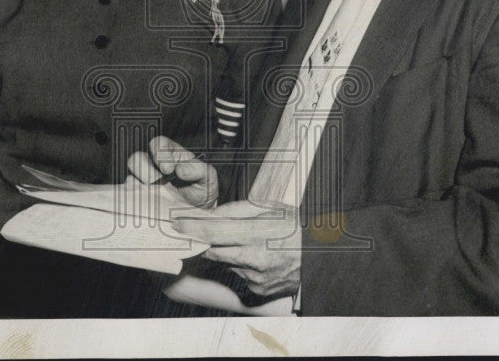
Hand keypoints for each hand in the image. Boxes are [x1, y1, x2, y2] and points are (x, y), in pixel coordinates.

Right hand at [127, 136, 217, 208]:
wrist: (196, 215)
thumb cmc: (201, 192)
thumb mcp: (208, 179)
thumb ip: (199, 170)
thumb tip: (182, 169)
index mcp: (171, 155)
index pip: (159, 143)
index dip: (160, 152)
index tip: (169, 169)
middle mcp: (154, 166)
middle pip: (137, 158)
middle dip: (147, 169)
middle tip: (160, 180)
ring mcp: (144, 182)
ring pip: (130, 175)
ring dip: (141, 182)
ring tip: (156, 192)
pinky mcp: (138, 197)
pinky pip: (128, 193)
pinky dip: (135, 196)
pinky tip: (150, 202)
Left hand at [172, 200, 300, 297]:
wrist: (322, 256)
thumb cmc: (295, 227)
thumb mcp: (269, 207)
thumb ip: (236, 210)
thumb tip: (210, 214)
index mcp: (258, 233)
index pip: (212, 232)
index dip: (191, 227)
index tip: (177, 223)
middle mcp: (255, 259)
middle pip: (213, 251)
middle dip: (204, 241)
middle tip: (198, 230)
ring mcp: (255, 278)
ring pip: (225, 263)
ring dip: (225, 253)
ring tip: (242, 241)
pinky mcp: (257, 290)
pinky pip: (238, 275)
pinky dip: (239, 265)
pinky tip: (254, 256)